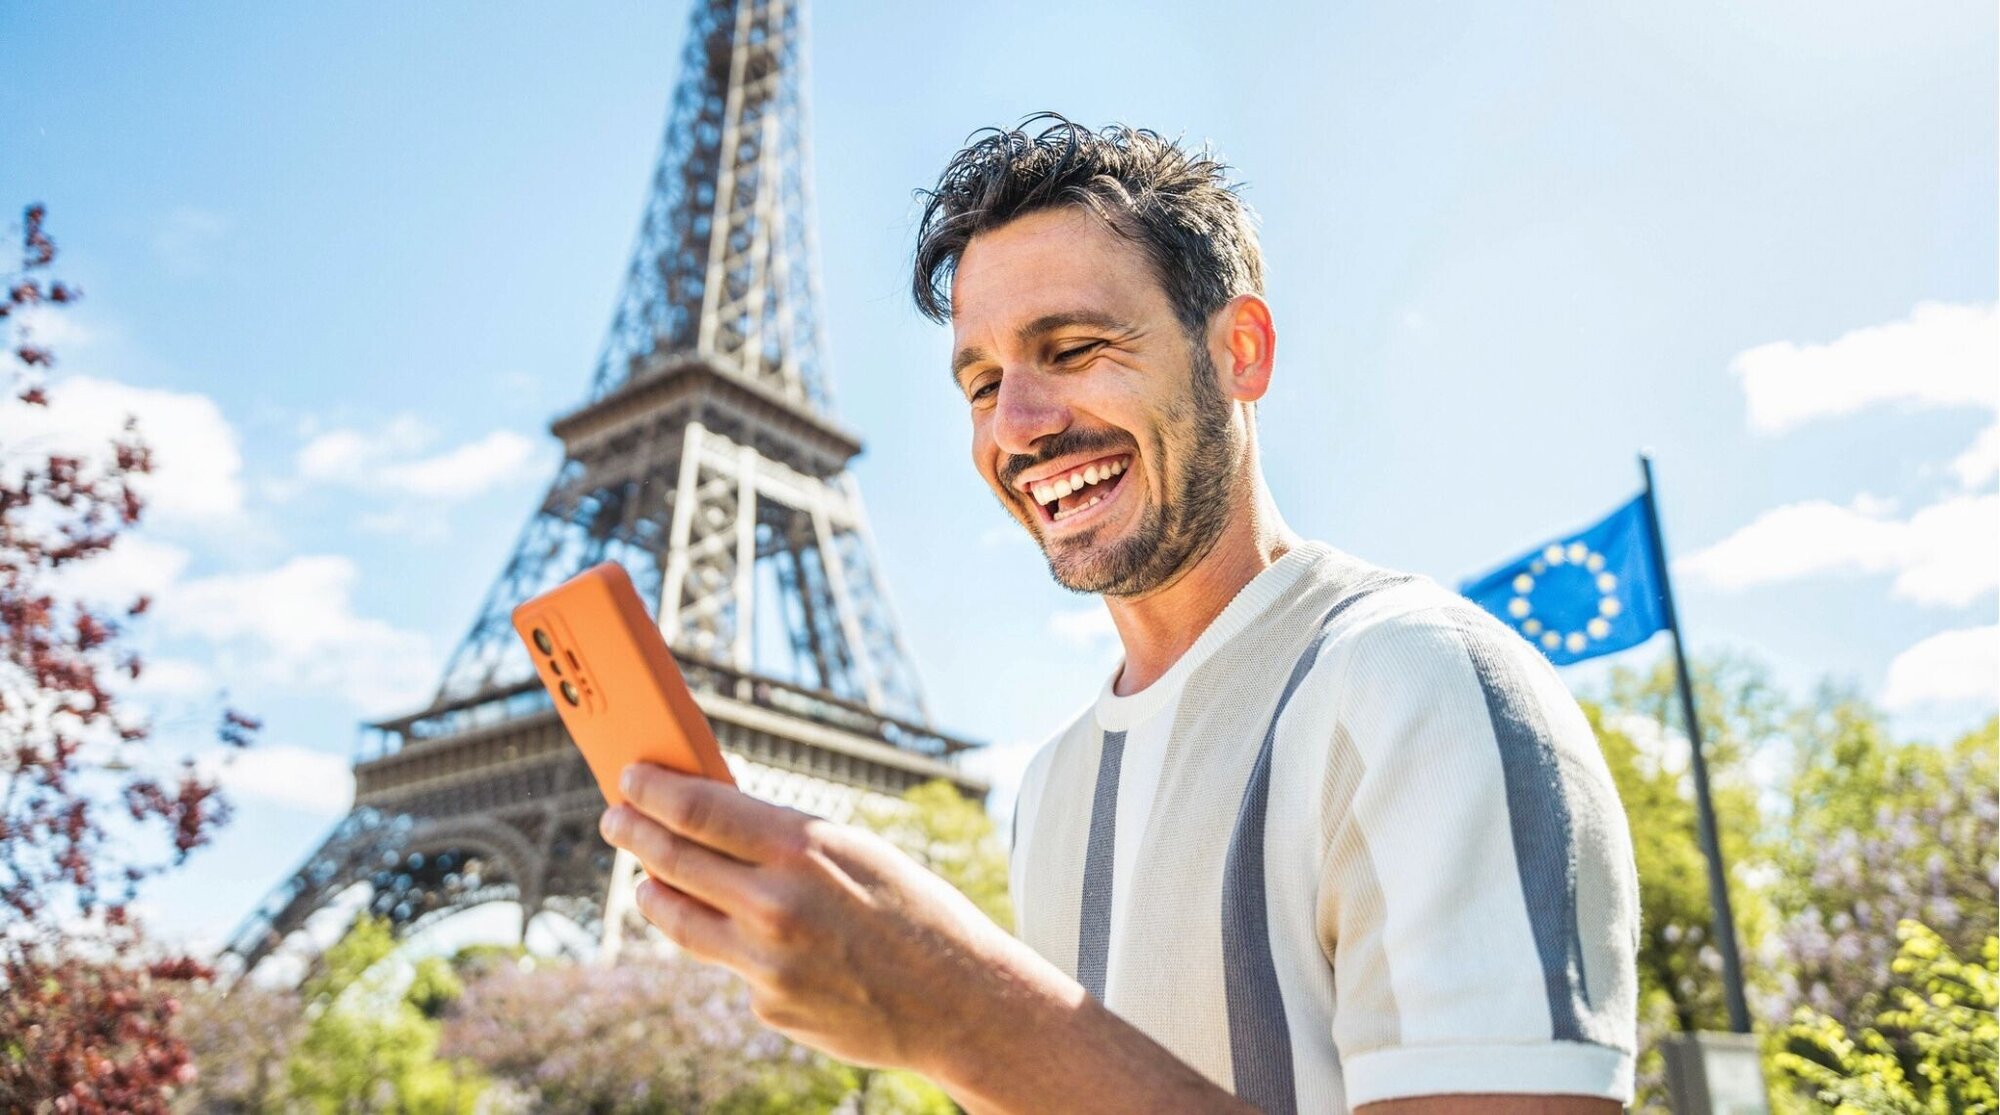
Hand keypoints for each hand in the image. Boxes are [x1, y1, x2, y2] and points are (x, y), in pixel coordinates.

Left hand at [598, 763, 1016, 1074]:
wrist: (961, 1001)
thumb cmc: (915, 913)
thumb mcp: (854, 852)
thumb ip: (784, 840)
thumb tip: (713, 820)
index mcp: (802, 848)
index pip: (697, 808)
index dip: (651, 790)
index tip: (629, 779)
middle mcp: (774, 904)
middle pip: (672, 859)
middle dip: (634, 833)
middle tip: (615, 820)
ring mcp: (766, 961)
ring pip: (680, 920)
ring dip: (654, 894)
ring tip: (645, 882)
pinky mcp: (768, 1005)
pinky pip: (733, 967)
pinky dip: (736, 950)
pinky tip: (760, 945)